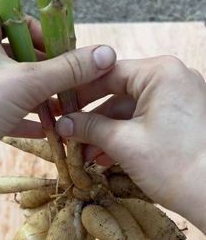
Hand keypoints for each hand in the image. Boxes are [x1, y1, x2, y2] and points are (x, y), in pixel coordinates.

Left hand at [0, 5, 115, 159]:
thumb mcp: (25, 83)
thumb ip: (66, 69)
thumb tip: (104, 54)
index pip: (14, 19)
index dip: (40, 33)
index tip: (61, 52)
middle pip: (20, 54)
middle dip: (47, 72)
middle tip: (69, 86)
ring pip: (16, 83)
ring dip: (41, 97)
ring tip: (64, 110)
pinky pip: (8, 107)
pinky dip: (27, 117)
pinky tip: (46, 130)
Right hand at [56, 56, 205, 232]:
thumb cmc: (173, 166)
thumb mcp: (124, 143)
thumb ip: (90, 128)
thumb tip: (61, 124)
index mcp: (161, 73)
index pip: (108, 73)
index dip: (80, 92)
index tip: (60, 107)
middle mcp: (172, 79)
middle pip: (119, 95)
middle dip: (93, 121)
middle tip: (70, 136)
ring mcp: (177, 99)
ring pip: (130, 112)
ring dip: (106, 133)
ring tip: (85, 155)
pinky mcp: (179, 119)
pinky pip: (144, 122)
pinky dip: (124, 138)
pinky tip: (106, 157)